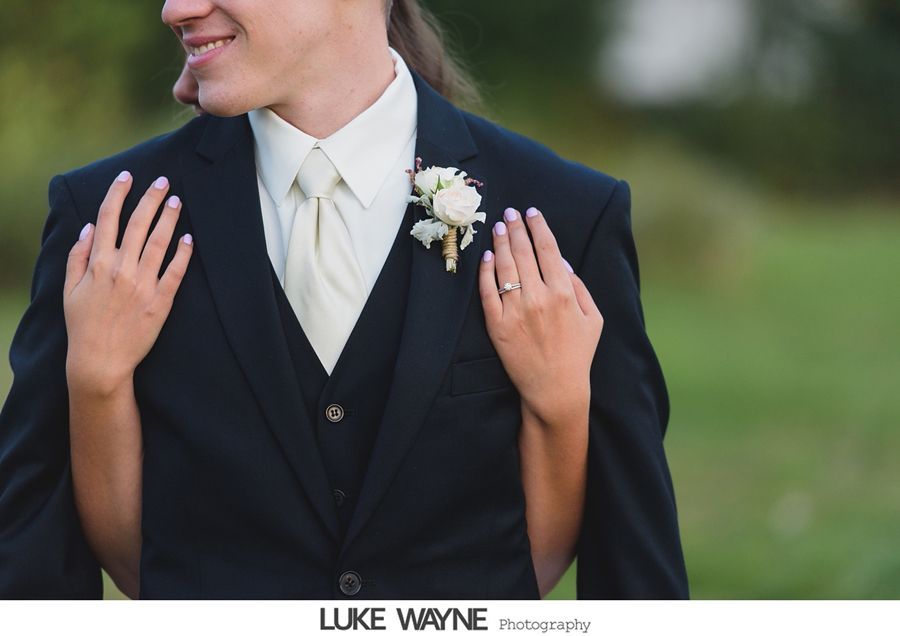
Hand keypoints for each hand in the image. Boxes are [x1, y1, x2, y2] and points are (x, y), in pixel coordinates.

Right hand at [64, 172, 192, 394]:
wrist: (100, 361)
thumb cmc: (83, 325)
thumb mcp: (70, 289)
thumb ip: (77, 256)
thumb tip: (87, 228)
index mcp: (98, 263)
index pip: (109, 218)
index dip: (118, 193)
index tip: (127, 177)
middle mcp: (121, 269)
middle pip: (139, 224)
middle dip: (151, 198)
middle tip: (163, 180)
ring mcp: (143, 284)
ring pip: (160, 242)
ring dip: (169, 218)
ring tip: (176, 201)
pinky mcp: (161, 301)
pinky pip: (175, 271)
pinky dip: (183, 253)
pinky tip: (189, 238)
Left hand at [478, 207, 602, 425]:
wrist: (554, 389)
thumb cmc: (577, 354)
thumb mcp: (592, 319)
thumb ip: (580, 287)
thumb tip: (561, 261)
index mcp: (565, 293)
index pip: (548, 249)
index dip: (539, 227)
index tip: (532, 212)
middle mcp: (539, 298)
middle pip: (524, 252)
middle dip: (516, 227)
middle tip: (509, 212)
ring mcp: (516, 311)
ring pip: (505, 266)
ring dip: (501, 242)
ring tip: (497, 227)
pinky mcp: (498, 326)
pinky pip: (488, 291)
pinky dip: (486, 271)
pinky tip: (487, 257)